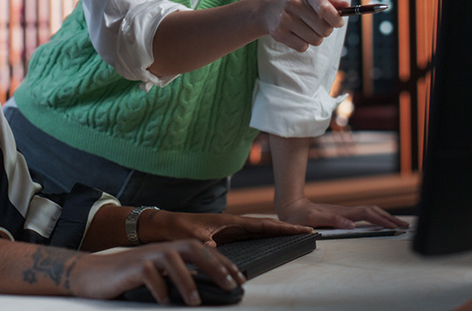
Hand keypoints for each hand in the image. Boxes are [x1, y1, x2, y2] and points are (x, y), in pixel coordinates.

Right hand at [67, 240, 242, 305]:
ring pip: (172, 259)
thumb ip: (175, 281)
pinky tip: (164, 302)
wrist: (90, 275)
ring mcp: (145, 256)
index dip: (222, 262)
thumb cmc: (126, 280)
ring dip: (187, 281)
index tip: (239, 278)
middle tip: (231, 285)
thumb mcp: (156, 278)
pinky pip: (149, 274)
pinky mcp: (130, 267)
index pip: (202, 250)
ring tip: (196, 301)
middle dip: (215, 266)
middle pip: (193, 248)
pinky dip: (159, 289)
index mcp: (169, 251)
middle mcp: (160, 249)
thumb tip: (201, 294)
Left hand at [142, 210, 311, 246]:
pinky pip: (250, 237)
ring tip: (296, 237)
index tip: (300, 228)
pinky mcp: (226, 237)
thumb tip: (214, 251)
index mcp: (229, 221)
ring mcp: (230, 230)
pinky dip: (264, 238)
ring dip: (277, 233)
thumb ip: (203, 242)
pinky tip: (271, 243)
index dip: (281, 228)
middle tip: (307, 232)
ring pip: (260, 231)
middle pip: (266, 226)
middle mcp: (233, 224)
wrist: (164, 225)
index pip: (261, 224)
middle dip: (286, 229)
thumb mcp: (189, 236)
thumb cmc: (177, 227)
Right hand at [259, 0, 346, 51]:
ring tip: (308, 29)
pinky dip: (304, 44)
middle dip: (326, 30)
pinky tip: (298, 34)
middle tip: (320, 25)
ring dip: (316, 38)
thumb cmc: (299, 1)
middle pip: (324, 29)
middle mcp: (294, 4)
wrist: (269, 10)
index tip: (338, 23)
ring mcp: (285, 19)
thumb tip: (348, 7)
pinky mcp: (279, 33)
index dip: (336, 19)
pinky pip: (303, 47)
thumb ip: (333, 1)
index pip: (325, 8)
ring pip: (315, 40)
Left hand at [276, 197, 409, 229]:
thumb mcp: (314, 219)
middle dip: (390, 218)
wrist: (292, 207)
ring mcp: (346, 212)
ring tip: (399, 224)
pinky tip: (380, 223)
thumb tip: (352, 224)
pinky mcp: (343, 215)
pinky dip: (376, 218)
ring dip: (385, 217)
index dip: (381, 220)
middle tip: (405, 226)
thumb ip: (333, 220)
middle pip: (374, 212)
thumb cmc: (301, 215)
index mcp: (343, 213)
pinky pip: (364, 216)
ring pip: (371, 213)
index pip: (367, 215)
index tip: (394, 226)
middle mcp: (347, 211)